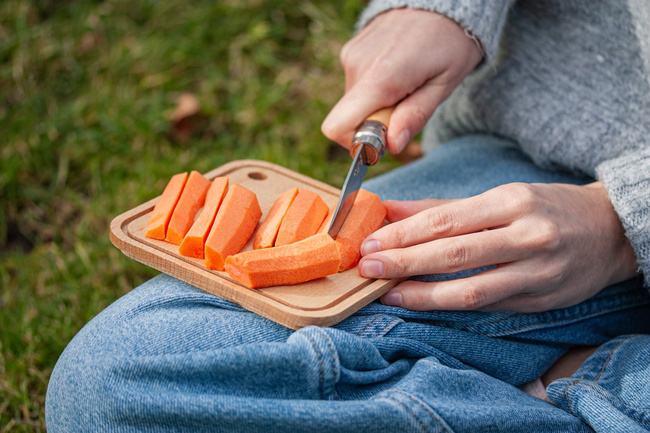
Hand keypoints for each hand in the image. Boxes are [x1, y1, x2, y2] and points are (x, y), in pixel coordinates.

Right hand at [321, 8, 482, 153]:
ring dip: (379, 103)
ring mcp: (352, 55)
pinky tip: (399, 69)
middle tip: (410, 102)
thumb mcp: (444, 84)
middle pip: (350, 117)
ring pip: (355, 102)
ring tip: (408, 81)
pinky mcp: (352, 49)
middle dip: (377, 122)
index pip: (338, 127)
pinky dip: (376, 86)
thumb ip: (415, 116)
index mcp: (381, 77)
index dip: (357, 142)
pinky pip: (357, 84)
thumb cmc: (450, 42)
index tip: (386, 137)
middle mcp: (358, 65)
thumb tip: (391, 145)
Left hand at [359, 182, 638, 311]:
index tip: (370, 243)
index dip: (403, 234)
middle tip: (367, 267)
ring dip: (422, 295)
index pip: (446, 220)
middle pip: (454, 253)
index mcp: (511, 201)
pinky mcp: (540, 300)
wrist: (609, 231)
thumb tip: (388, 211)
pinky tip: (424, 303)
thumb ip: (440, 209)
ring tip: (387, 293)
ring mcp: (536, 272)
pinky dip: (451, 306)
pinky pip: (488, 306)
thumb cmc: (543, 208)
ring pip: (471, 289)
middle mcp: (526, 235)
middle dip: (404, 262)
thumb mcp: (497, 197)